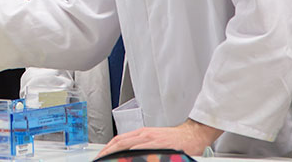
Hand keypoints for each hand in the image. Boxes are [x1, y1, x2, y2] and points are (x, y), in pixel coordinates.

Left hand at [97, 119, 221, 156]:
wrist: (192, 135)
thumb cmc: (174, 139)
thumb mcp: (153, 139)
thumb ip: (140, 145)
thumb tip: (127, 153)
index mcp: (141, 133)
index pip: (119, 140)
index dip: (107, 148)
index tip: (100, 156)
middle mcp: (144, 135)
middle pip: (121, 143)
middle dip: (108, 152)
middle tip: (99, 160)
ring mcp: (152, 141)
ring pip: (129, 147)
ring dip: (117, 154)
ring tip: (108, 160)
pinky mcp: (161, 147)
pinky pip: (144, 151)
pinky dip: (134, 155)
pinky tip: (128, 158)